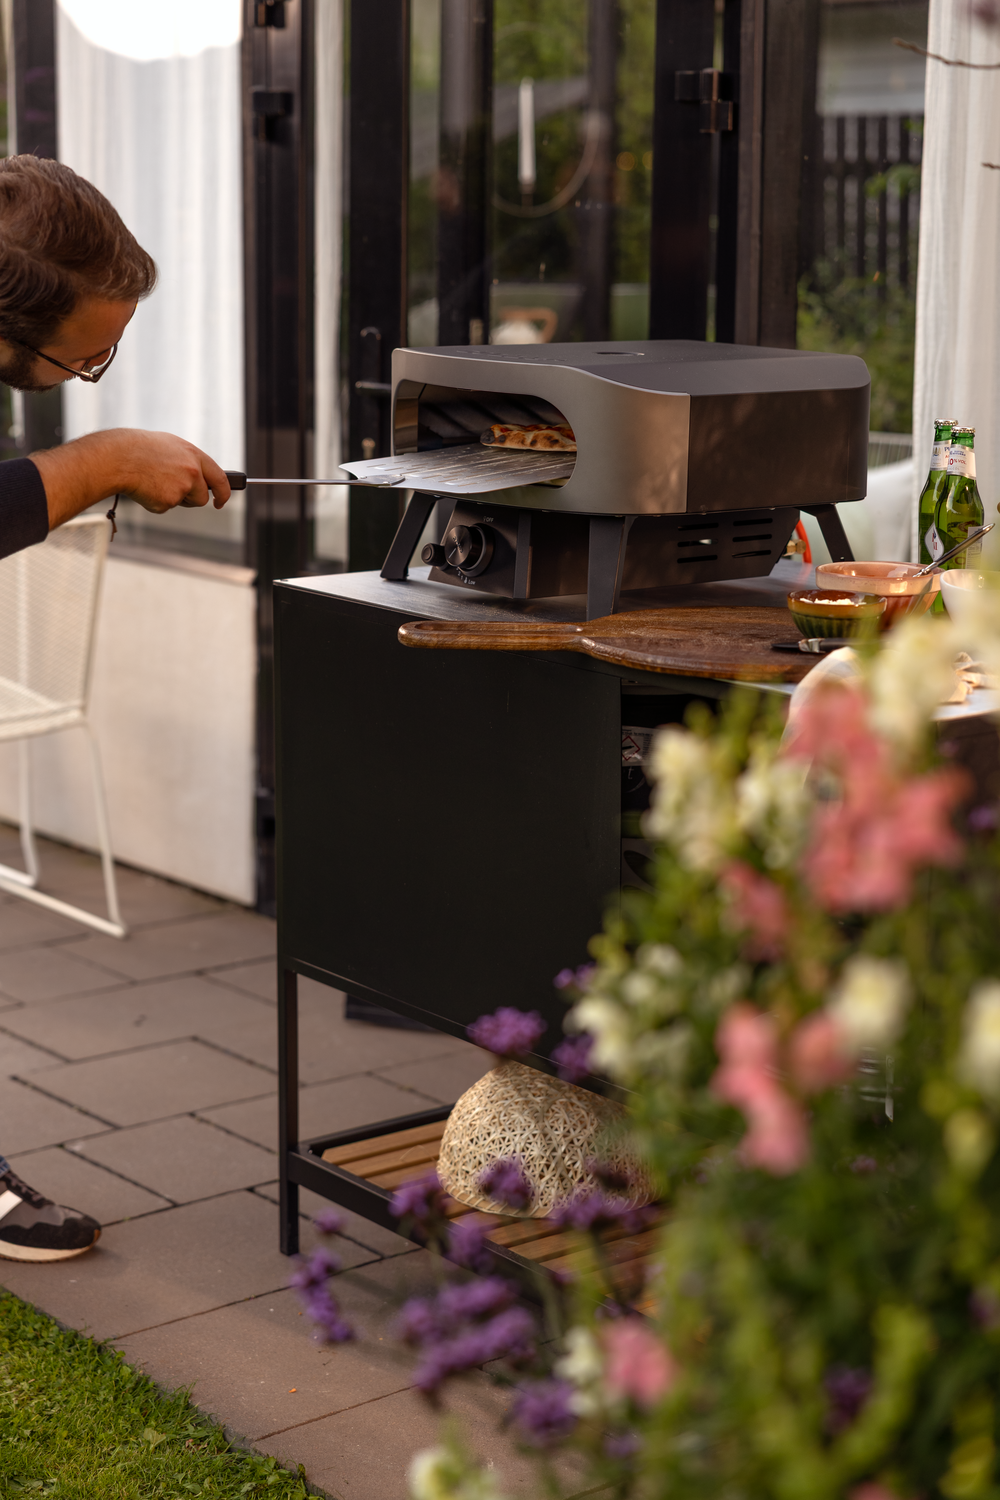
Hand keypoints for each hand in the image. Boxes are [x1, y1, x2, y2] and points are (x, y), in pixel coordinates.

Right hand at [29, 428, 232, 529]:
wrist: (118, 457)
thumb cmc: (139, 449)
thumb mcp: (169, 447)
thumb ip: (187, 461)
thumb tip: (198, 475)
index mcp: (193, 455)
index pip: (219, 477)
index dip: (224, 491)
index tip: (221, 499)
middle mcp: (192, 471)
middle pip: (203, 496)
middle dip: (197, 500)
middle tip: (191, 500)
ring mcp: (181, 487)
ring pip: (184, 503)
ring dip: (174, 499)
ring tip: (155, 482)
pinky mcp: (168, 501)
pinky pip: (166, 507)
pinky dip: (156, 501)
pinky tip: (146, 487)